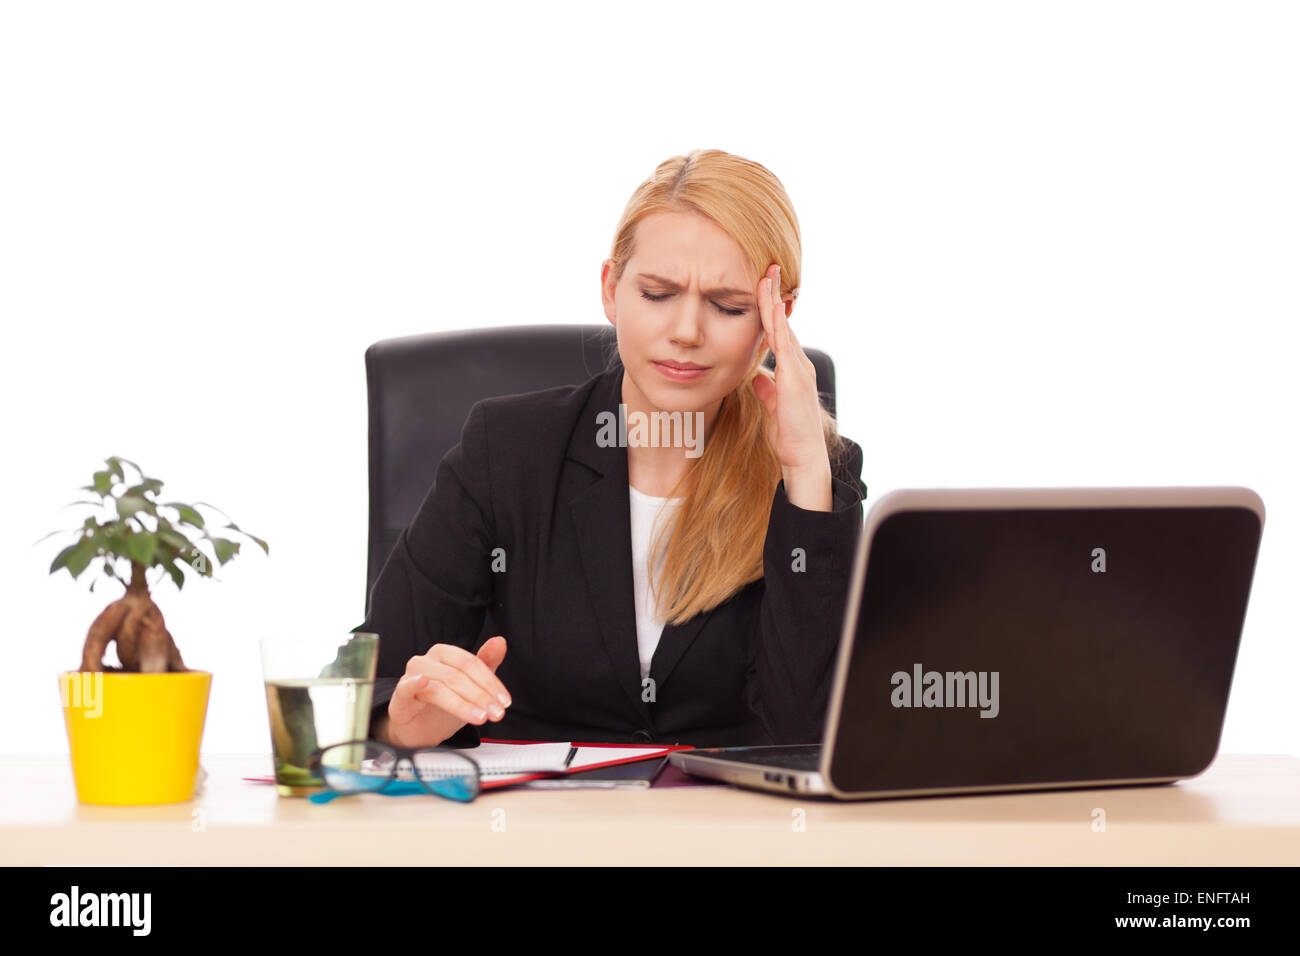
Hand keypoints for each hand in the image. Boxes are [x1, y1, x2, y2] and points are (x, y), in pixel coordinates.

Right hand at [383, 636, 510, 747]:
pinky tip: (424, 683)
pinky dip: (414, 683)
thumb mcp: (471, 686)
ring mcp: (410, 677)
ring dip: (463, 705)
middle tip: (496, 712)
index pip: (471, 663)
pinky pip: (406, 687)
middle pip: (458, 675)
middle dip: (481, 696)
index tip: (505, 700)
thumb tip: (500, 641)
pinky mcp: (399, 696)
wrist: (419, 730)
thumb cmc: (443, 705)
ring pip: (440, 687)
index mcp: (444, 654)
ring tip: (480, 717)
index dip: (490, 682)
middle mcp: (427, 661)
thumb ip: (486, 663)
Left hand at [750, 264, 831, 486]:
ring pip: (783, 328)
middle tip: (768, 268)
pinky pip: (784, 345)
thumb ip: (766, 389)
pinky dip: (777, 325)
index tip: (762, 286)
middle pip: (782, 322)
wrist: (802, 456)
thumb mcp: (772, 406)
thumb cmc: (789, 434)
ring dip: (775, 302)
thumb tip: (756, 377)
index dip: (769, 309)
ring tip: (768, 276)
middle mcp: (798, 364)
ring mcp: (798, 369)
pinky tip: (770, 308)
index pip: (778, 332)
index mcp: (791, 369)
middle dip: (775, 295)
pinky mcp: (794, 379)